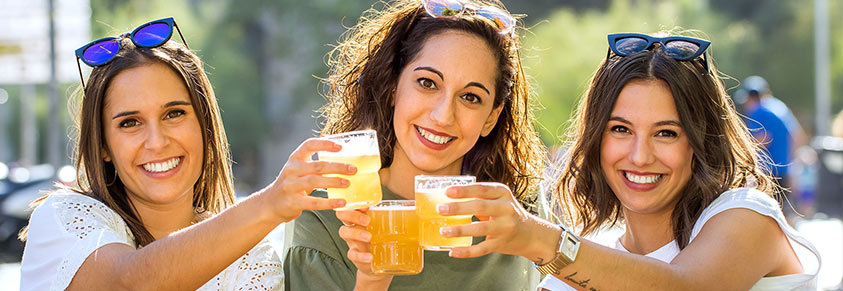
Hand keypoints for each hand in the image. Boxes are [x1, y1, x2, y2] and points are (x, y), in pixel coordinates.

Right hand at [262, 138, 351, 221]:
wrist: (271, 204)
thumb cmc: (292, 184)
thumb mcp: (299, 170)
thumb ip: (315, 165)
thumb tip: (345, 161)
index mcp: (294, 159)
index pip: (308, 145)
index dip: (324, 144)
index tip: (340, 146)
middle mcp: (291, 170)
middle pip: (317, 165)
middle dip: (337, 167)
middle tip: (353, 169)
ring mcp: (290, 186)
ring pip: (315, 181)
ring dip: (334, 182)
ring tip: (348, 183)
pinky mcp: (292, 202)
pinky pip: (314, 202)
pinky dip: (329, 202)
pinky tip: (341, 202)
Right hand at [336, 209, 393, 287]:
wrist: (380, 263)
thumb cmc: (383, 240)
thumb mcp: (388, 227)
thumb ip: (396, 218)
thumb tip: (417, 210)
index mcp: (361, 217)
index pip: (351, 205)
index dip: (353, 203)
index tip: (365, 205)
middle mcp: (354, 227)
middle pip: (343, 216)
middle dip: (353, 215)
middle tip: (367, 221)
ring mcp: (353, 241)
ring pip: (344, 232)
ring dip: (356, 233)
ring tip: (369, 237)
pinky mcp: (355, 256)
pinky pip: (352, 254)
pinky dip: (361, 255)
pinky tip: (370, 257)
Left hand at [436, 182, 559, 260]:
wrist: (531, 234)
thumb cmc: (507, 213)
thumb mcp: (499, 199)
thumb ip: (479, 197)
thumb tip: (447, 196)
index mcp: (503, 193)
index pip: (482, 189)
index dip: (464, 190)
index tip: (447, 191)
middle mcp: (506, 209)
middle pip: (480, 207)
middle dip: (458, 208)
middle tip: (440, 209)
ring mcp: (505, 227)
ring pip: (480, 229)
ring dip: (460, 230)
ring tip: (444, 231)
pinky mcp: (502, 244)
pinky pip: (482, 249)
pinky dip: (466, 251)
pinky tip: (453, 251)